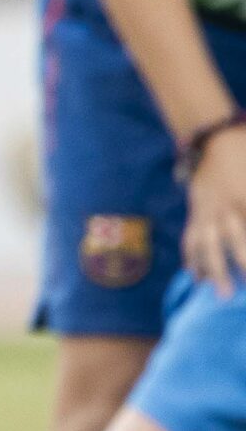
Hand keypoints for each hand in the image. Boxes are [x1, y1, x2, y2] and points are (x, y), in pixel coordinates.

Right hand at [185, 125, 245, 296]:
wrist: (216, 136)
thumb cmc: (245, 154)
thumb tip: (244, 230)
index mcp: (243, 200)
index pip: (244, 236)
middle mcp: (225, 208)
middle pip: (232, 243)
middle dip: (241, 266)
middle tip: (241, 292)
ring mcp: (206, 210)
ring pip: (207, 245)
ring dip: (214, 271)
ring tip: (220, 294)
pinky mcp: (196, 211)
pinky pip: (191, 237)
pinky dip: (192, 257)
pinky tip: (197, 277)